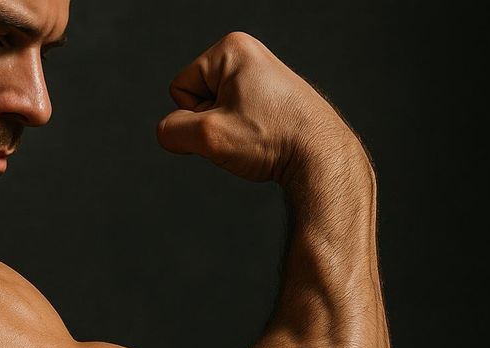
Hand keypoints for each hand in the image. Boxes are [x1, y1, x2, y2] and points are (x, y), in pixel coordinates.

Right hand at [156, 31, 360, 184]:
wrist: (322, 157)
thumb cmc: (274, 139)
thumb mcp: (208, 136)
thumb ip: (171, 131)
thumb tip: (167, 133)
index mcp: (231, 49)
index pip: (179, 88)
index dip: (195, 116)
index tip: (227, 124)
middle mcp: (249, 54)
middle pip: (197, 98)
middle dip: (212, 123)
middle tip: (245, 134)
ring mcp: (262, 76)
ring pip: (217, 112)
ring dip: (228, 132)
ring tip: (258, 137)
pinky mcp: (273, 97)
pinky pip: (237, 118)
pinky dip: (245, 134)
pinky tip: (266, 140)